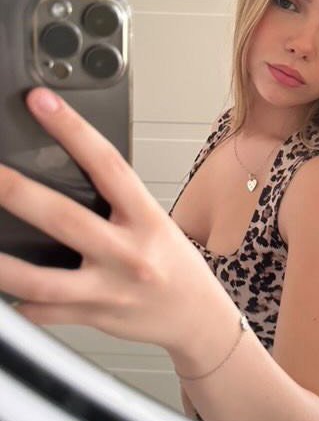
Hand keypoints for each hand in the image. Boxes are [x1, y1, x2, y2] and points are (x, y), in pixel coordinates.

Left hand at [0, 88, 217, 353]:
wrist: (197, 315)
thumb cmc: (177, 265)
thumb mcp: (156, 223)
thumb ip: (119, 204)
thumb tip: (72, 177)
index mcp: (147, 220)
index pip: (108, 165)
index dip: (73, 130)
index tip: (42, 104)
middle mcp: (128, 253)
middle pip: (64, 217)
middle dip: (16, 192)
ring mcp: (109, 289)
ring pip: (40, 278)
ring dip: (0, 262)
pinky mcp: (94, 317)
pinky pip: (44, 313)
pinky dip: (18, 303)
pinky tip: (2, 291)